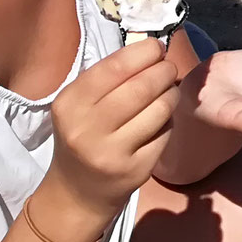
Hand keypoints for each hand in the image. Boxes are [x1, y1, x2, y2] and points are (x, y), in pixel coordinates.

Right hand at [45, 38, 179, 229]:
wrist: (77, 192)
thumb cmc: (83, 136)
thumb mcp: (81, 105)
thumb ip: (109, 77)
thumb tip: (150, 48)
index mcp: (70, 103)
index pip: (115, 67)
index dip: (144, 52)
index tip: (157, 48)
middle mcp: (86, 128)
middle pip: (142, 87)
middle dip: (164, 71)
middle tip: (169, 69)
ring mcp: (112, 152)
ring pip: (160, 109)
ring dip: (171, 94)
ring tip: (168, 92)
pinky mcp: (135, 170)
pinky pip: (165, 133)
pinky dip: (169, 121)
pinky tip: (161, 120)